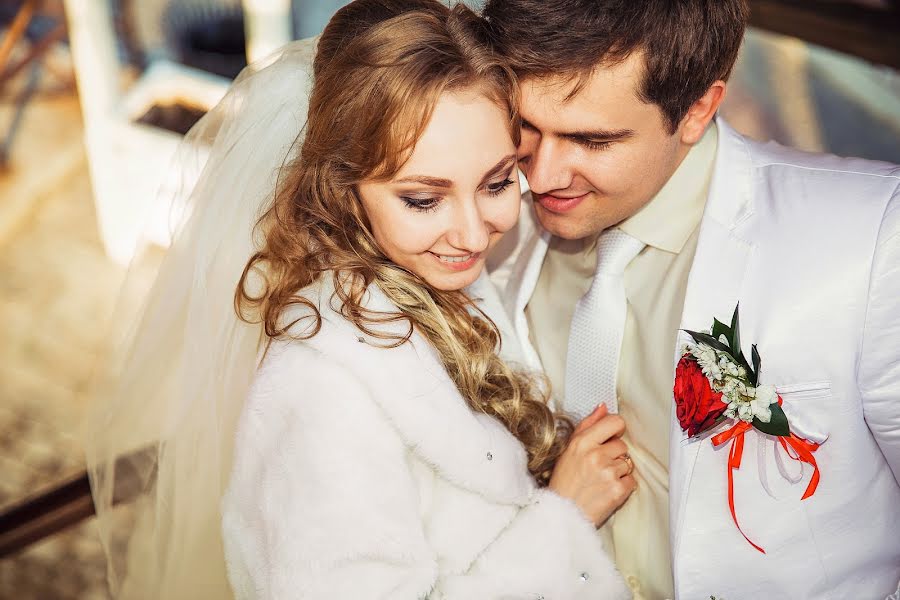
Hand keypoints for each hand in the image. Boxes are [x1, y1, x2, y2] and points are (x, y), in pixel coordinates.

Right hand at [548, 404, 635, 526]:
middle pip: (622, 445)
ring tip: (601, 480)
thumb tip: (603, 407)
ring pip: (628, 463)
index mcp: (581, 442)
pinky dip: (623, 486)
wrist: (562, 514)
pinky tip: (607, 490)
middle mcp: (595, 455)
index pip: (614, 422)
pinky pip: (632, 480)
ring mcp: (607, 472)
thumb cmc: (565, 482)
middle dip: (614, 455)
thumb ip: (587, 425)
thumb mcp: (569, 449)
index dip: (616, 430)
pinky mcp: (617, 490)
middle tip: (599, 467)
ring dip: (618, 471)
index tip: (611, 438)